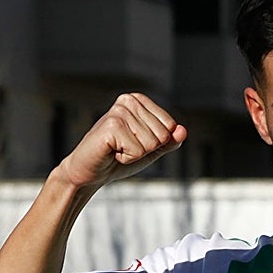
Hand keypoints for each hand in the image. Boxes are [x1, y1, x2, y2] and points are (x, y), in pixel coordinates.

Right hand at [56, 93, 186, 191]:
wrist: (90, 172)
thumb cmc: (118, 158)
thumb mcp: (151, 150)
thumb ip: (170, 141)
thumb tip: (183, 131)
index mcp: (139, 100)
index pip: (170, 126)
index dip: (156, 143)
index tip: (134, 143)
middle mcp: (129, 100)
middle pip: (162, 135)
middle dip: (145, 149)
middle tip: (123, 148)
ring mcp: (119, 111)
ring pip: (151, 143)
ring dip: (134, 154)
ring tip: (116, 150)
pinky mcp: (111, 126)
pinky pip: (138, 151)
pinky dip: (126, 158)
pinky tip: (111, 152)